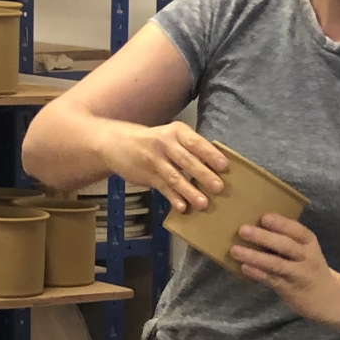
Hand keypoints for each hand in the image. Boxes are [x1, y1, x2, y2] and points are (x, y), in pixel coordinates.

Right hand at [97, 121, 228, 212]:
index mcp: (176, 131)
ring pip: (175, 177)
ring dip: (190, 191)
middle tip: (219, 187)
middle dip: (203, 174)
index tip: (224, 165)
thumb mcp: (170, 136)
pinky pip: (162, 188)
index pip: (195, 142)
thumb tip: (216, 166)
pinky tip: (182, 207)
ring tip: (203, 203)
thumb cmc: (152, 140)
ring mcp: (154, 160)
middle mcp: (165, 144)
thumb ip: (189, 148)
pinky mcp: (147, 175)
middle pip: (187, 160)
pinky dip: (173, 198)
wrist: (115, 142)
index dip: (210, 154)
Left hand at [232, 215, 339, 323]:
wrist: (327, 297)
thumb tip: (256, 225)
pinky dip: (257, 273)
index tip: (264, 217)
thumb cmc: (309, 267)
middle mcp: (306, 258)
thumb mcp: (306, 250)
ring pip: (276, 264)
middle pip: (285, 246)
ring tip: (235, 250)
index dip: (281, 224)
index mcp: (310, 243)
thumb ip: (288, 240)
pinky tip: (243, 267)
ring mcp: (298, 274)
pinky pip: (271, 279)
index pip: (297, 230)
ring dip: (254, 256)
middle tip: (242, 230)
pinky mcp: (289, 289)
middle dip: (263, 237)